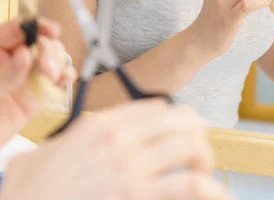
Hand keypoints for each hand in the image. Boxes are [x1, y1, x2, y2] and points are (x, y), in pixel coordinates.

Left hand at [0, 18, 75, 144]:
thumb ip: (5, 72)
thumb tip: (25, 53)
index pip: (18, 28)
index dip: (37, 25)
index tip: (51, 31)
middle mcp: (14, 59)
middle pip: (41, 41)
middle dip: (49, 49)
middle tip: (46, 67)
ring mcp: (28, 76)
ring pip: (53, 57)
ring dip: (59, 63)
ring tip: (52, 76)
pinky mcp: (38, 93)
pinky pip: (58, 79)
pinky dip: (66, 75)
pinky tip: (64, 79)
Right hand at [2, 101, 230, 199]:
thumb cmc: (32, 188)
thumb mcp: (51, 150)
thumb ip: (79, 138)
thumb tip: (95, 138)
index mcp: (102, 123)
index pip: (156, 108)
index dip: (177, 118)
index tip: (184, 129)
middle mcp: (120, 138)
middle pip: (179, 121)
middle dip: (197, 134)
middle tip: (201, 149)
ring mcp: (129, 166)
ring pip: (188, 146)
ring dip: (204, 158)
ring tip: (207, 173)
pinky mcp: (134, 194)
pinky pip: (186, 185)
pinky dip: (207, 188)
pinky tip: (215, 194)